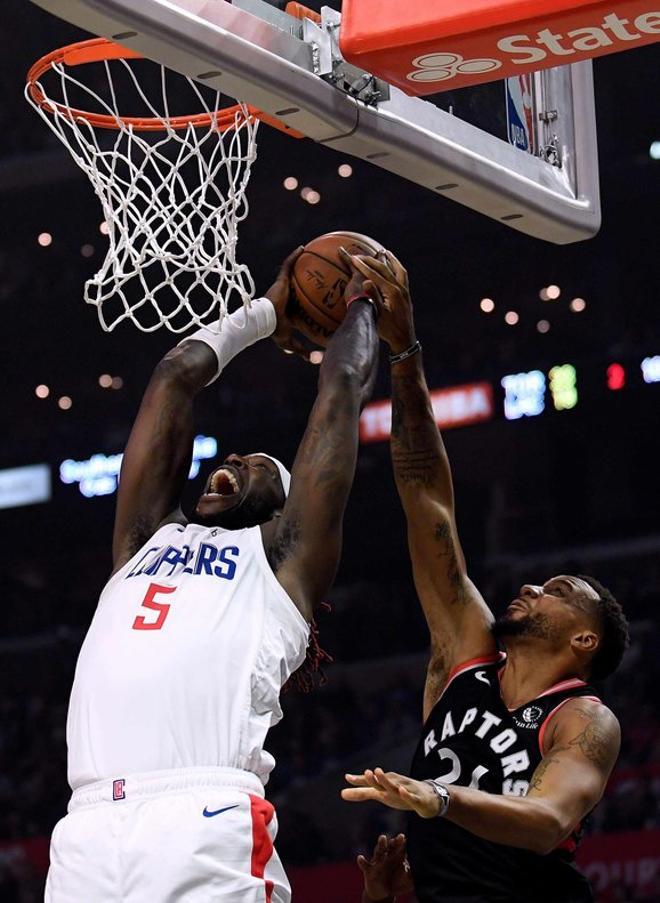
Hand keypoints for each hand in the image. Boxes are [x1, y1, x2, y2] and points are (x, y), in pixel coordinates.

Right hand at [265, 246, 310, 360]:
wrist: (265, 321)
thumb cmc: (275, 330)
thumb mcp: (290, 342)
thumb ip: (302, 350)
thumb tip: (316, 361)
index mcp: (287, 308)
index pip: (298, 301)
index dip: (305, 297)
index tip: (316, 295)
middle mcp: (285, 295)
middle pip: (296, 283)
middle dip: (304, 276)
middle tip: (319, 272)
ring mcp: (282, 287)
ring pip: (292, 271)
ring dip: (300, 262)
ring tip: (313, 254)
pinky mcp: (280, 281)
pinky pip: (288, 265)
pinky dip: (294, 256)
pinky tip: (303, 248)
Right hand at [340, 249, 415, 353]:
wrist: (404, 340)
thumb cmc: (389, 330)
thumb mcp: (378, 315)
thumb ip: (373, 297)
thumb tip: (365, 282)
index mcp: (392, 292)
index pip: (375, 274)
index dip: (363, 265)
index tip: (353, 258)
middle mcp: (400, 288)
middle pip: (385, 268)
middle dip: (371, 260)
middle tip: (360, 255)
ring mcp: (405, 291)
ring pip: (398, 269)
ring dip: (390, 259)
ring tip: (384, 252)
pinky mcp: (406, 294)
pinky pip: (402, 275)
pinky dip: (397, 267)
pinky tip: (394, 268)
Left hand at [342, 768, 439, 818]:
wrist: (427, 797)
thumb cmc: (399, 792)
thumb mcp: (380, 794)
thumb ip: (362, 792)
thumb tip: (341, 793)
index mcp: (384, 784)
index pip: (370, 782)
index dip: (360, 780)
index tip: (347, 777)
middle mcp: (394, 785)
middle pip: (383, 782)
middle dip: (376, 778)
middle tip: (368, 772)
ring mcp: (405, 790)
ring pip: (396, 786)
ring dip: (388, 781)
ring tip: (381, 774)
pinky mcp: (416, 799)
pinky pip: (411, 797)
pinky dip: (406, 794)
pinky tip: (401, 790)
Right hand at [359, 834, 413, 900]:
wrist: (381, 893)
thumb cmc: (394, 883)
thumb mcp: (404, 881)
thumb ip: (410, 875)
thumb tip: (414, 870)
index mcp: (396, 857)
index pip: (401, 849)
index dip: (405, 844)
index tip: (410, 839)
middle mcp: (386, 857)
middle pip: (391, 847)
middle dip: (396, 842)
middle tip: (401, 837)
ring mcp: (377, 862)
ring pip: (379, 852)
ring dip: (381, 844)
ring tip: (383, 837)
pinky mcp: (369, 871)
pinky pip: (365, 866)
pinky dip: (362, 862)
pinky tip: (360, 857)